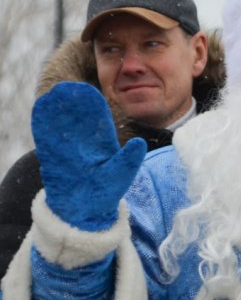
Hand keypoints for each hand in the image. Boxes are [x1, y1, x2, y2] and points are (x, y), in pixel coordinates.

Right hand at [32, 82, 146, 230]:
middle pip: (78, 119)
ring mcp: (67, 149)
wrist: (84, 212)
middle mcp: (84, 144)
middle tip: (69, 86)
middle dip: (73, 103)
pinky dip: (44, 124)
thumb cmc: (105, 193)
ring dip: (57, 110)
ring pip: (61, 125)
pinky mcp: (52, 157)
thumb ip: (130, 159)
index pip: (97, 121)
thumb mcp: (121, 174)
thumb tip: (140, 142)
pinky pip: (46, 138)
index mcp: (103, 145)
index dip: (93, 107)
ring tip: (54, 93)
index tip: (90, 91)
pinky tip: (41, 109)